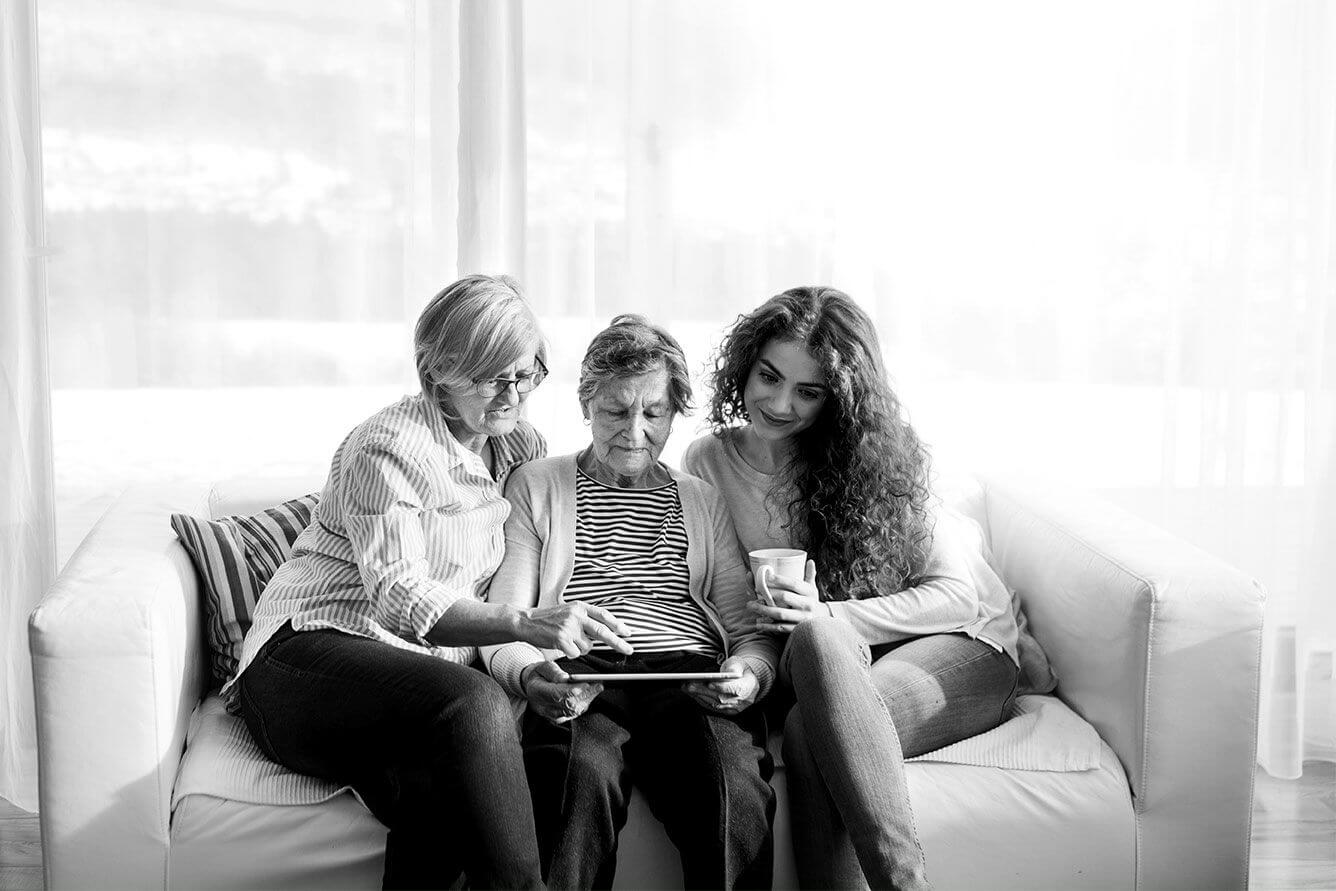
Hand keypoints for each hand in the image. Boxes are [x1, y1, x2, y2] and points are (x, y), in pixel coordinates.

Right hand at [518, 602, 632, 657]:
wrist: (526, 621)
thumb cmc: (549, 619)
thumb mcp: (569, 611)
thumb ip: (586, 618)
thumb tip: (607, 629)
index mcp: (579, 607)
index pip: (603, 615)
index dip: (617, 624)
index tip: (628, 633)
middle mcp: (576, 615)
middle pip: (602, 631)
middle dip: (618, 642)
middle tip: (629, 650)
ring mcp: (568, 626)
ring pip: (587, 646)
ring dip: (580, 648)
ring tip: (567, 641)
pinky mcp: (561, 638)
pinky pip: (575, 653)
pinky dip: (570, 653)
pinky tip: (561, 646)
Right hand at [520, 660, 602, 724]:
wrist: (532, 687)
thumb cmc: (539, 675)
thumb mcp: (543, 667)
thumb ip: (553, 672)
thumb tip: (565, 678)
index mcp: (538, 692)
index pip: (558, 694)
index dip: (574, 691)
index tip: (587, 683)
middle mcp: (544, 707)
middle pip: (569, 704)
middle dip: (586, 695)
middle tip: (599, 684)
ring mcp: (551, 715)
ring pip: (573, 711)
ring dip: (587, 699)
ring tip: (598, 688)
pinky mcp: (558, 719)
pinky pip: (573, 714)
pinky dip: (583, 704)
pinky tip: (591, 695)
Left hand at [684, 657, 759, 713]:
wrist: (749, 684)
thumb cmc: (742, 671)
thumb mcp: (740, 663)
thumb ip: (734, 666)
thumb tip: (726, 672)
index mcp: (747, 688)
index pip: (733, 689)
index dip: (721, 687)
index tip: (708, 683)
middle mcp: (741, 701)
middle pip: (720, 698)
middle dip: (702, 691)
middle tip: (688, 685)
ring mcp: (734, 709)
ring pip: (714, 705)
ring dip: (698, 696)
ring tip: (686, 688)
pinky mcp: (727, 712)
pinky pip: (713, 708)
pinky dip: (701, 701)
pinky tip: (692, 694)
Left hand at [748, 560, 823, 633]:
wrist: (823, 622)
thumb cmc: (812, 601)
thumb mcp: (813, 589)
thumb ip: (809, 575)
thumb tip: (810, 561)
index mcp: (810, 592)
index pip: (794, 584)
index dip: (780, 579)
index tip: (767, 576)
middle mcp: (807, 605)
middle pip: (785, 597)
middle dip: (768, 593)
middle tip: (755, 590)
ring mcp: (802, 618)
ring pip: (780, 613)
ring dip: (764, 610)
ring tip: (751, 605)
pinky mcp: (797, 629)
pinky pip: (780, 628)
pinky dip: (768, 626)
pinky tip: (758, 623)